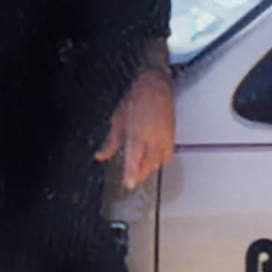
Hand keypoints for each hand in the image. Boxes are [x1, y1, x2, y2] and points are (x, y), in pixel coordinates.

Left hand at [95, 68, 174, 188]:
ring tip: (140, 171)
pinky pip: (167, 156)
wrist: (155, 87)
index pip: (134, 159)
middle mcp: (152, 138)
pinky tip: (153, 161)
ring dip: (148, 170)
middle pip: (147, 165)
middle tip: (130, 179)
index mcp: (136, 134)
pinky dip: (159, 162)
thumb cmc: (134, 101)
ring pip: (157, 163)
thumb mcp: (117, 120)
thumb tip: (100, 156)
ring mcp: (164, 138)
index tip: (128, 184)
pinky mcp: (172, 136)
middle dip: (138, 175)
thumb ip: (110, 142)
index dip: (131, 173)